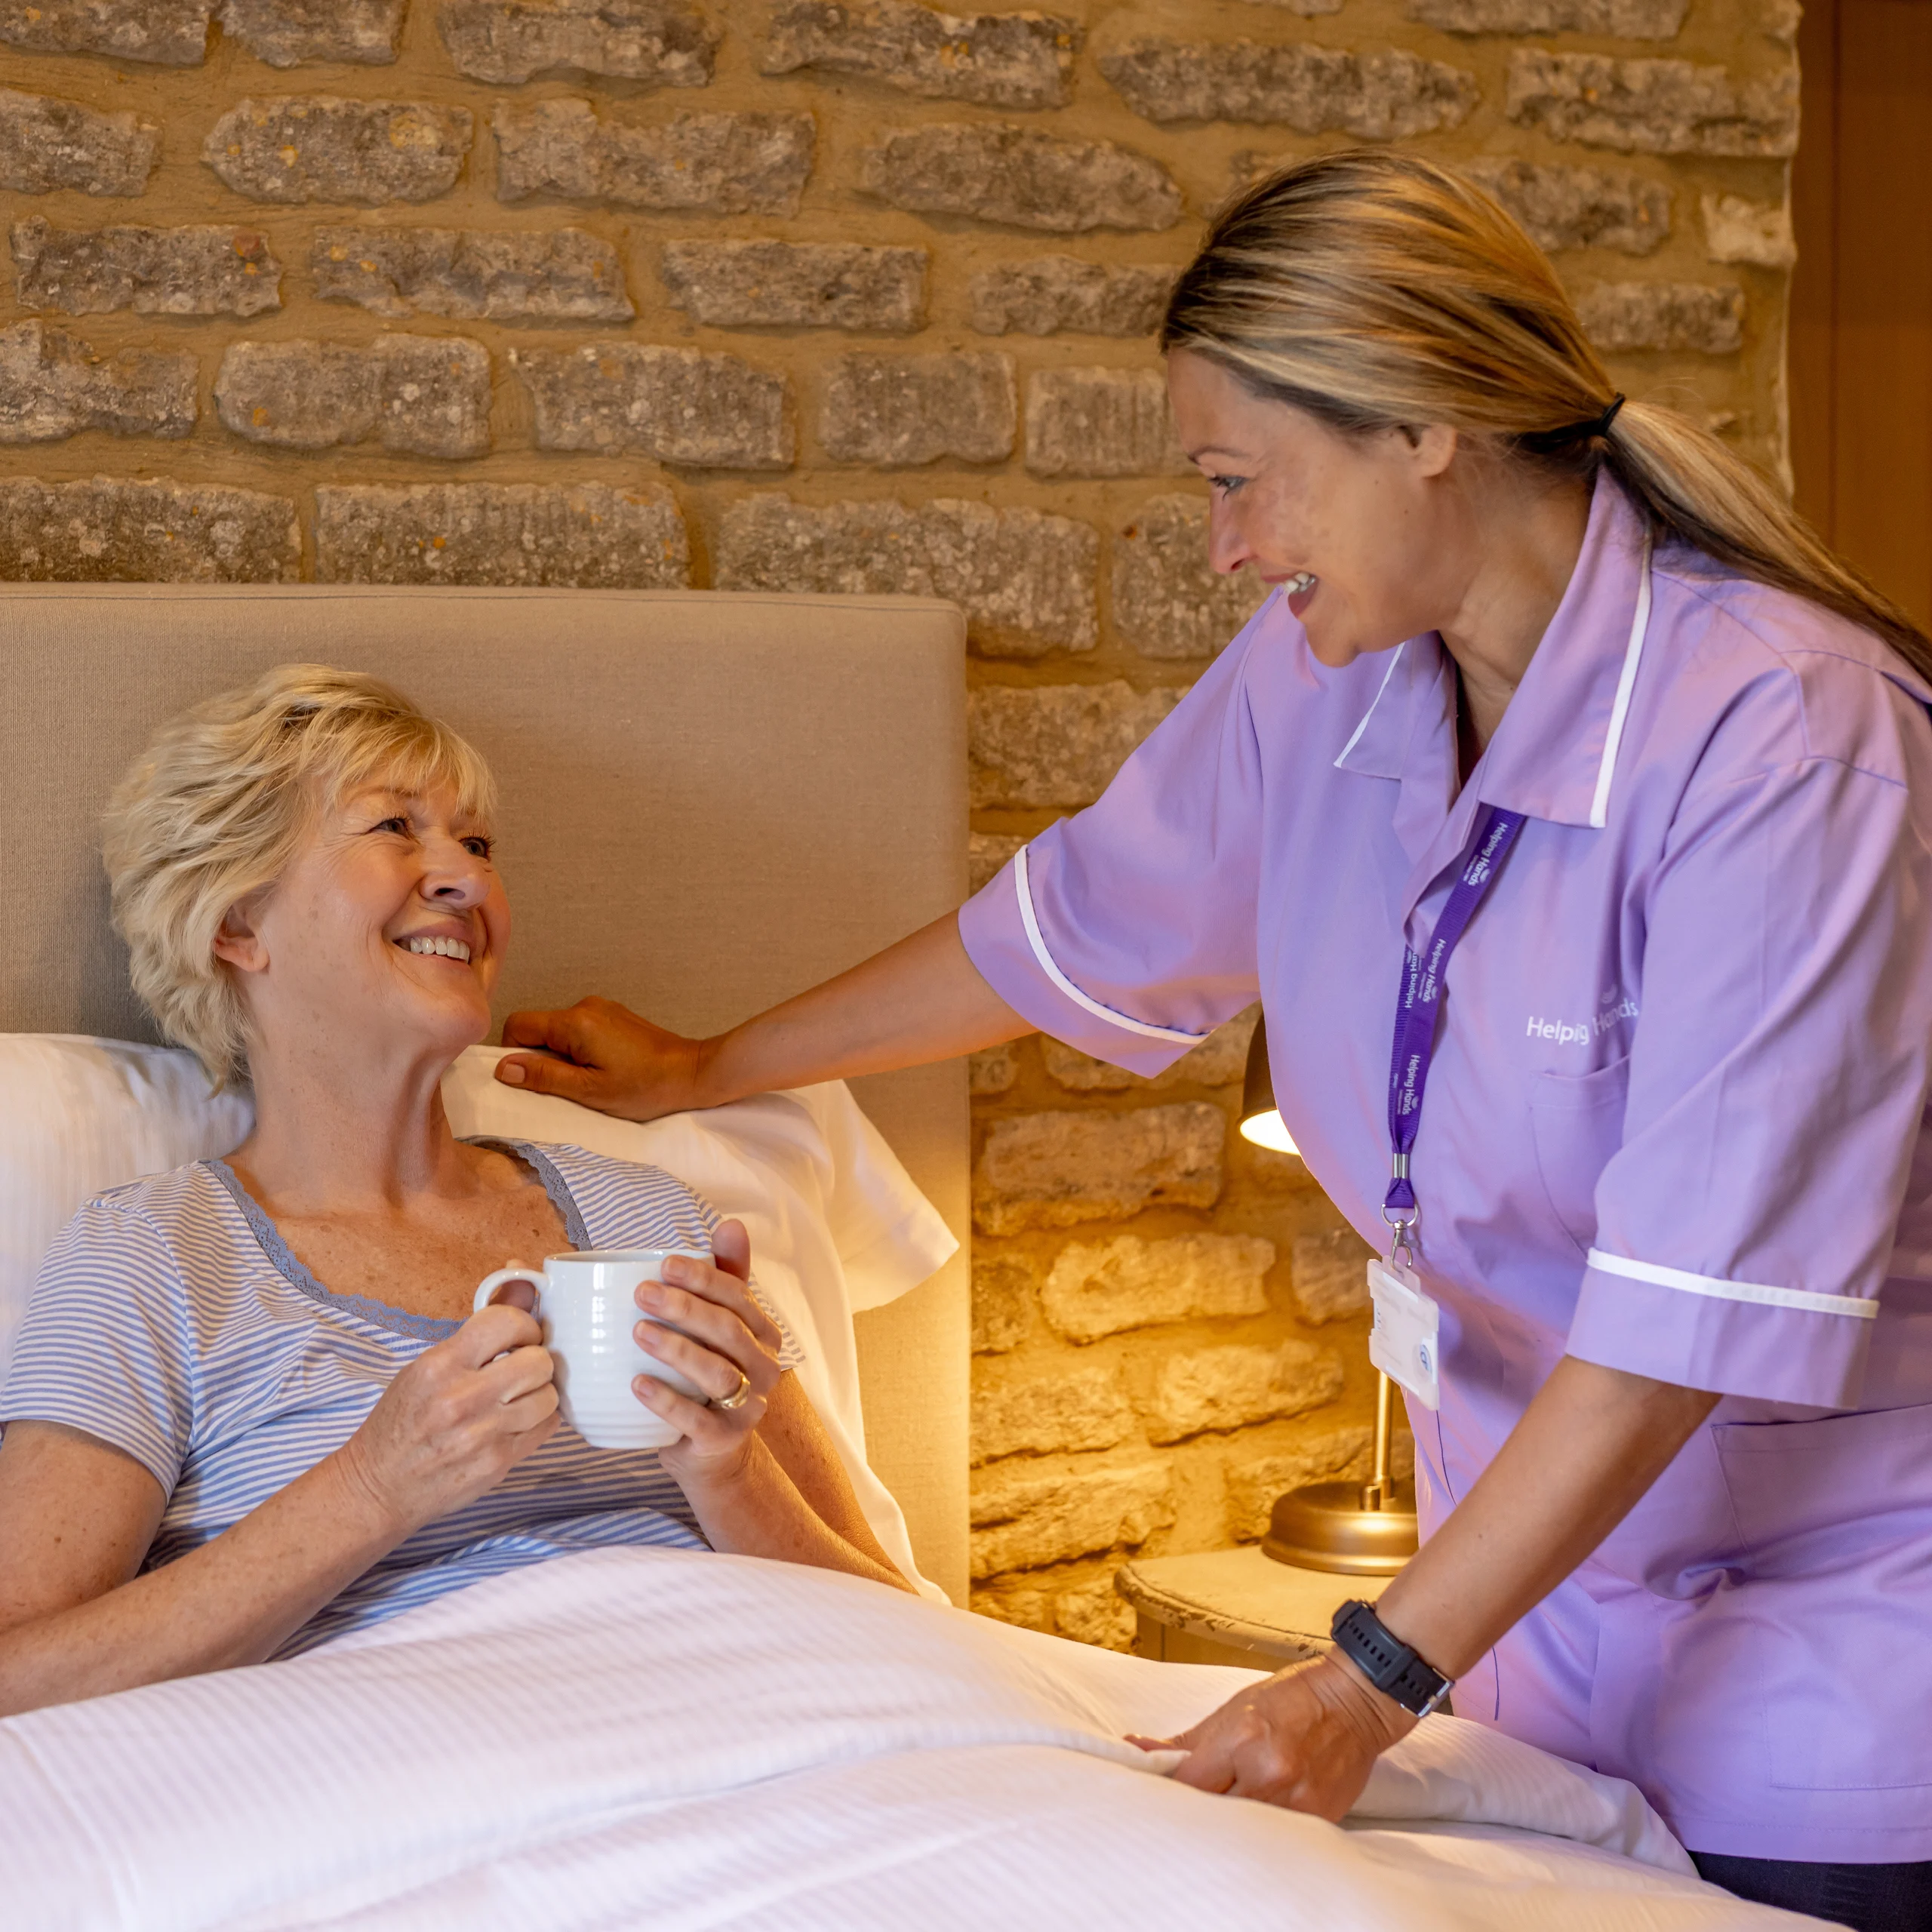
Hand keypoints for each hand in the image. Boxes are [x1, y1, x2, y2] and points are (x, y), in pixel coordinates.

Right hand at [331, 1294, 559, 1536]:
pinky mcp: (498, 1463)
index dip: (525, 1325)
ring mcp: (482, 1434)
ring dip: (540, 1394)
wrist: (378, 1485)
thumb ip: (480, 1326)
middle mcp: (462, 1398)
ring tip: (517, 1398)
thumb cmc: (402, 1420)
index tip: (520, 1337)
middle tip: (520, 1369)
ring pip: (549, 1396)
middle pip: (539, 1361)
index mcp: (440, 1364)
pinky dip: (539, 1421)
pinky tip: (516, 1422)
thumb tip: (524, 1277)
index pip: (508, 1321)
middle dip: (536, 1361)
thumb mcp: (428, 1365)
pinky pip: (547, 1428)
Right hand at [495, 996, 706, 1121]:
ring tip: (587, 1081)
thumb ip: (545, 1077)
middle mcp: (585, 1007)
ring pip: (559, 1031)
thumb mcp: (589, 1091)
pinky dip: (580, 1051)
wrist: (693, 1073)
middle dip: (541, 1058)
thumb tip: (504, 1069)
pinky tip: (602, 1070)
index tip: (530, 1081)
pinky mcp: (614, 1016)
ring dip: (562, 1056)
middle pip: (538, 1028)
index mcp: (575, 1022)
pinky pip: (580, 1031)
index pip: (518, 1025)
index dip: (514, 1054)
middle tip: (564, 1087)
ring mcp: (602, 1009)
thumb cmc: (645, 1087)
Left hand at [632, 1220, 783, 1484]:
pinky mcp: (723, 1440)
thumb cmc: (709, 1374)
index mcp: (764, 1334)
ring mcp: (748, 1407)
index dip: (704, 1278)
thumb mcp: (720, 1327)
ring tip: (638, 1332)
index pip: (738, 1297)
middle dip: (686, 1308)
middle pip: (727, 1332)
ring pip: (717, 1374)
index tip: (664, 1264)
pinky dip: (667, 1400)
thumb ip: (726, 1277)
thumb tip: (731, 1223)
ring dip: (677, 1350)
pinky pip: (697, 1420)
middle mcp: (764, 1368)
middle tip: (642, 1293)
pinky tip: (637, 1384)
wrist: (713, 1453)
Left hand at [1136, 1652, 1414, 1819]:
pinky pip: (1275, 1834)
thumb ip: (1186, 1740)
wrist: (1354, 1701)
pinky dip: (1260, 1825)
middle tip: (1189, 1799)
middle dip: (1195, 1807)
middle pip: (1210, 1811)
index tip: (1160, 1786)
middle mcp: (1268, 1772)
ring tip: (1226, 1800)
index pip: (1186, 1783)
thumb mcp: (1233, 1709)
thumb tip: (1137, 1749)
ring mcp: (1296, 1800)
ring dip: (1226, 1820)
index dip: (1167, 1787)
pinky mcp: (1318, 1817)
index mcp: (1241, 1739)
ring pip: (1240, 1828)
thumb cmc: (1293, 1698)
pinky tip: (1256, 1809)